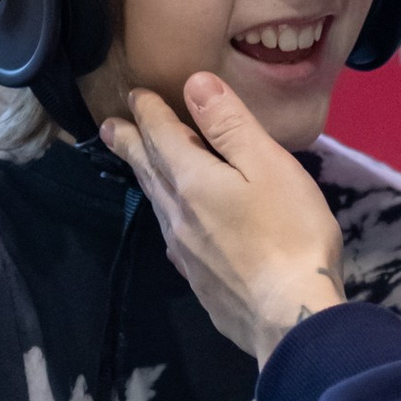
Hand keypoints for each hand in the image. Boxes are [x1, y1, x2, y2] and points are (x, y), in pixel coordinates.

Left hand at [102, 73, 347, 363]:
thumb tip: (194, 84)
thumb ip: (229, 124)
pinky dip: (167, 218)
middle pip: (148, 170)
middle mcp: (178, 214)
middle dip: (130, 144)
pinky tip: (174, 229)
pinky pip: (174, 238)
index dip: (148, 111)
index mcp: (191, 180)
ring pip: (157, 205)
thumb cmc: (289, 233)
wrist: (290, 316)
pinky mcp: (201, 282)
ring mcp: (187, 253)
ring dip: (146, 179)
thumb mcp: (267, 164)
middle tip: (109, 129)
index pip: (161, 135)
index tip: (135, 95)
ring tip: (140, 167)